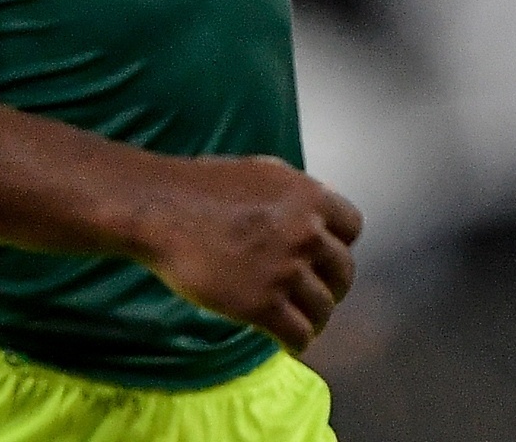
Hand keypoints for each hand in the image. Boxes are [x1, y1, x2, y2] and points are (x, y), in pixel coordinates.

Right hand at [134, 154, 361, 351]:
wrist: (163, 210)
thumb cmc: (204, 186)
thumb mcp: (262, 173)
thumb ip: (295, 196)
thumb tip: (314, 216)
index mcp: (308, 195)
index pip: (352, 228)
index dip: (337, 243)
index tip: (323, 255)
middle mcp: (306, 232)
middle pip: (343, 272)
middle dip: (329, 283)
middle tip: (311, 292)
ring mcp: (285, 270)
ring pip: (323, 308)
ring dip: (312, 316)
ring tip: (296, 319)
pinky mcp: (262, 305)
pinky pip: (299, 335)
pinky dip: (296, 341)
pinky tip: (284, 339)